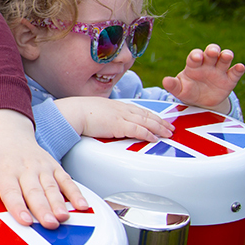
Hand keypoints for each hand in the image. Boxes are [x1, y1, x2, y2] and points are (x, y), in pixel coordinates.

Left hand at [0, 109, 88, 228]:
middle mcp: (25, 169)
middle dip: (42, 209)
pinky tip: (82, 205)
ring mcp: (41, 167)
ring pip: (52, 187)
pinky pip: (66, 180)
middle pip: (34, 192)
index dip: (18, 207)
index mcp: (5, 171)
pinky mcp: (54, 166)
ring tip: (64, 218)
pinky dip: (76, 192)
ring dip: (59, 203)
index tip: (25, 220)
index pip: (11, 192)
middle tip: (49, 224)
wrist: (9, 130)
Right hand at [55, 96, 173, 140]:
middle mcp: (122, 109)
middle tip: (171, 127)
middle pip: (146, 114)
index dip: (151, 115)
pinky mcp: (118, 125)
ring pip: (146, 121)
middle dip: (160, 121)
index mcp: (116, 106)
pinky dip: (148, 134)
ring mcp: (121, 116)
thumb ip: (105, 117)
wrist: (73, 112)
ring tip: (168, 133)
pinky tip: (154, 138)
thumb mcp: (96, 111)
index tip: (160, 119)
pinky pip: (138, 130)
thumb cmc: (79, 113)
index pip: (139, 110)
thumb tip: (106, 123)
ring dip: (159, 128)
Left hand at [162, 44, 244, 112]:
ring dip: (226, 55)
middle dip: (212, 50)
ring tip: (226, 55)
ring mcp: (219, 71)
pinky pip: (235, 72)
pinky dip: (238, 69)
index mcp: (194, 65)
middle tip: (212, 52)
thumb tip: (165, 81)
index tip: (196, 57)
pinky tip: (239, 67)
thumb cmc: (188, 91)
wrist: (201, 103)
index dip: (196, 55)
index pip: (195, 56)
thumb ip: (173, 85)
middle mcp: (207, 64)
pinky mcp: (229, 80)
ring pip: (224, 59)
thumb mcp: (179, 90)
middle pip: (211, 53)